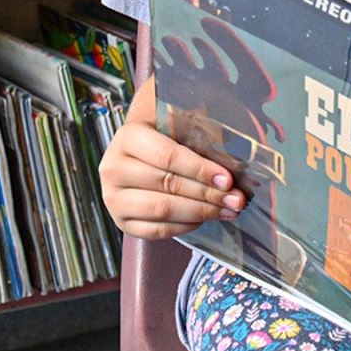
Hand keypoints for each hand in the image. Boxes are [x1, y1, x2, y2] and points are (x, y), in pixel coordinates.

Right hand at [99, 76, 247, 238]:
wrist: (139, 153)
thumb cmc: (165, 135)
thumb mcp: (179, 121)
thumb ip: (199, 129)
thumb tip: (232, 152)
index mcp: (128, 137)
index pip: (167, 156)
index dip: (200, 169)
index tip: (227, 178)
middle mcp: (114, 168)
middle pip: (167, 184)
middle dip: (208, 194)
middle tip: (235, 199)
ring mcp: (114, 198)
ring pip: (162, 210)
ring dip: (200, 212)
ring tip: (227, 210)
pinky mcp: (121, 221)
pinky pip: (157, 230)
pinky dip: (185, 226)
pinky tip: (204, 219)